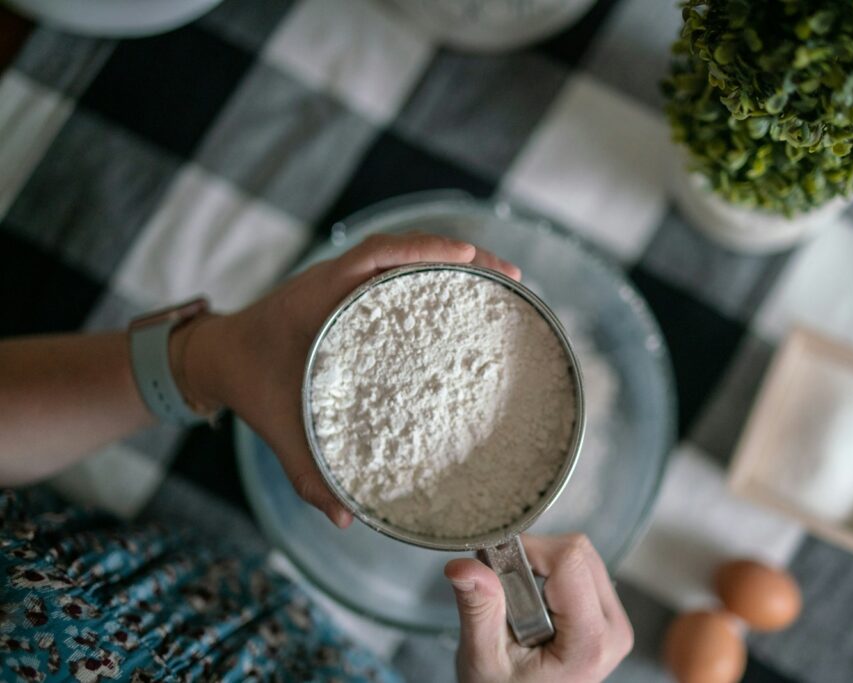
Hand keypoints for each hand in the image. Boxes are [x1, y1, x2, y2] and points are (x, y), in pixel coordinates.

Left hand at [178, 233, 520, 526]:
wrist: (219, 357)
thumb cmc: (249, 388)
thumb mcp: (277, 430)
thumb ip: (306, 475)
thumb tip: (345, 520)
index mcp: (318, 300)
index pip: (375, 256)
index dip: (423, 251)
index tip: (467, 257)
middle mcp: (336, 280)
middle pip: (404, 247)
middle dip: (460, 253)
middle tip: (511, 275)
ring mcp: (347, 280)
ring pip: (405, 254)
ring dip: (452, 260)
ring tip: (501, 280)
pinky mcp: (353, 290)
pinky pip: (396, 270)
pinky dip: (433, 273)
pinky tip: (464, 294)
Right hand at [445, 534, 633, 682]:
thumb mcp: (484, 657)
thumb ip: (479, 609)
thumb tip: (464, 567)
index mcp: (590, 642)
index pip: (569, 561)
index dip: (528, 551)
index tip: (496, 567)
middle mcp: (613, 628)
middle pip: (577, 552)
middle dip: (533, 558)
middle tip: (503, 588)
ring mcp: (615, 619)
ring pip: (581, 554)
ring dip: (541, 565)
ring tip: (517, 602)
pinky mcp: (607, 612)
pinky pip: (582, 567)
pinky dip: (550, 571)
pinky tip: (532, 601)